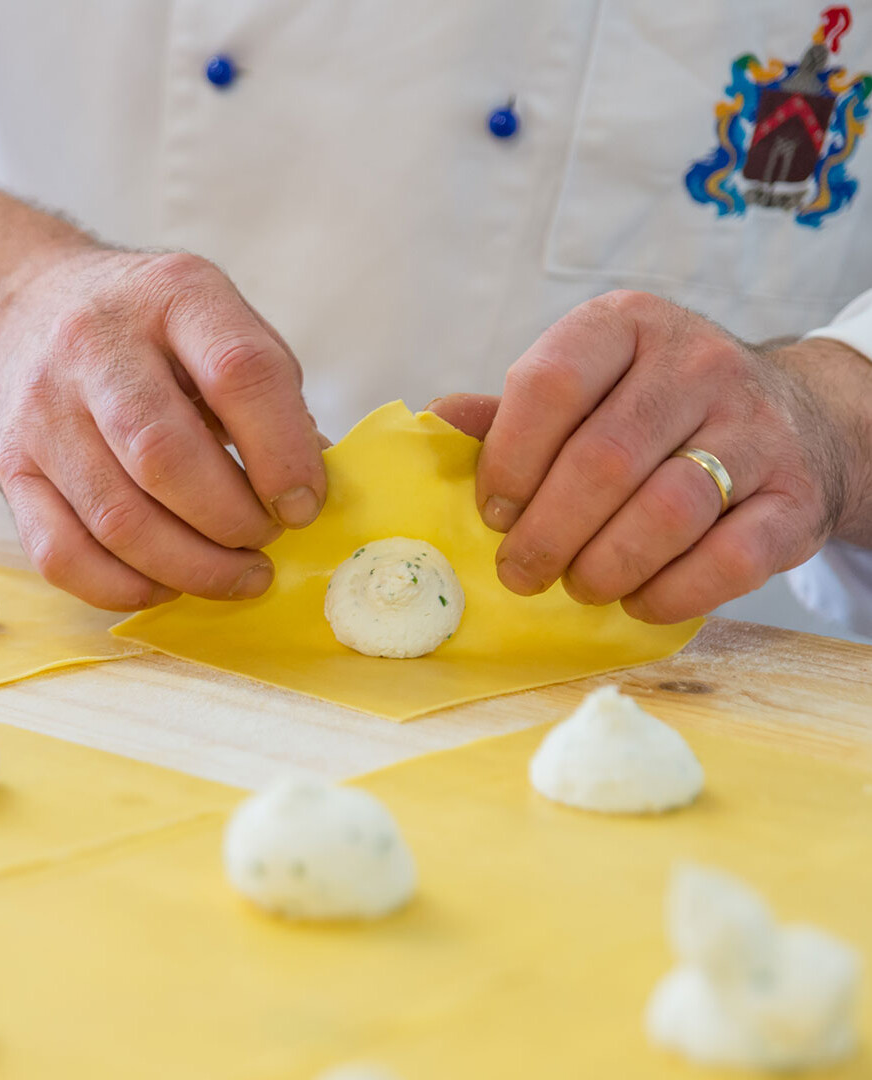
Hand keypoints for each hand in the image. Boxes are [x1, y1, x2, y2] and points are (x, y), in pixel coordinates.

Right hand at [0, 247, 326, 610]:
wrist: (22, 309)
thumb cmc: (146, 329)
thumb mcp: (215, 323)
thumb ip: (267, 394)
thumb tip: (304, 491)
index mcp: (172, 295)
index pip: (238, 373)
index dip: (282, 454)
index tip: (303, 505)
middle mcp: (94, 346)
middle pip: (166, 456)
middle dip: (231, 521)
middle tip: (264, 542)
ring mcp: (43, 411)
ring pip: (117, 519)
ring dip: (189, 567)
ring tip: (233, 575)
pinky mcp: (11, 469)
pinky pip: (62, 554)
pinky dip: (122, 588)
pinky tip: (164, 585)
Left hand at [430, 290, 871, 623]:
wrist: (794, 416)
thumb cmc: (654, 411)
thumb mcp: (586, 386)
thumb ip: (514, 410)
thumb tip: (437, 421)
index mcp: (626, 324)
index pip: (549, 384)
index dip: (508, 460)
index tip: (493, 512)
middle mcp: (699, 363)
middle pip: (603, 460)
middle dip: (546, 533)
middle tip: (521, 572)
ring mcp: (759, 426)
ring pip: (667, 511)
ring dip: (605, 567)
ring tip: (580, 585)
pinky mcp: (798, 496)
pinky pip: (730, 559)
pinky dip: (672, 593)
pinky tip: (639, 600)